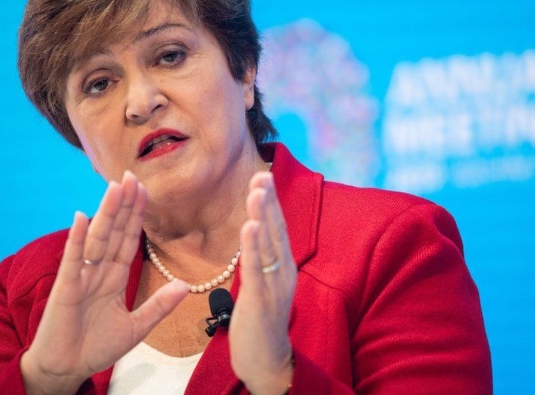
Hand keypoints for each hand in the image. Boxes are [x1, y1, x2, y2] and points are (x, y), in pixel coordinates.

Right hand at [20, 171, 188, 393]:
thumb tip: (185, 284)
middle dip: (124, 205)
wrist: (67, 369)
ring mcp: (81, 277)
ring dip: (106, 213)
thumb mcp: (137, 327)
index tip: (145, 191)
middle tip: (132, 176)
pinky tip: (81, 217)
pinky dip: (76, 239)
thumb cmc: (96, 347)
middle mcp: (98, 271)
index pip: (129, 240)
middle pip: (114, 231)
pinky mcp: (65, 288)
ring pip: (97, 239)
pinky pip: (72, 260)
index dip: (137, 216)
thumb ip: (160, 305)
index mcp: (114, 277)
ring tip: (115, 187)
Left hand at [230, 172, 296, 394]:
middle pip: (276, 230)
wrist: (267, 361)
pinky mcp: (262, 301)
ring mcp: (275, 286)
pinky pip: (257, 269)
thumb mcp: (263, 284)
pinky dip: (253, 246)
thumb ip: (262, 260)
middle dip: (268, 201)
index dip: (270, 203)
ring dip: (263, 215)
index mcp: (282, 267)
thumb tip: (256, 234)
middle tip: (260, 174)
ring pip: (268, 245)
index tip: (261, 177)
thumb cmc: (261, 323)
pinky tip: (250, 226)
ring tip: (257, 190)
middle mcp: (284, 272)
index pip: (276, 229)